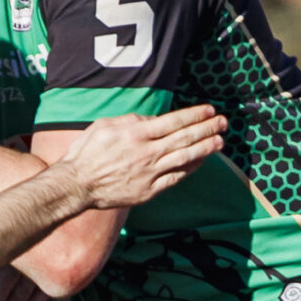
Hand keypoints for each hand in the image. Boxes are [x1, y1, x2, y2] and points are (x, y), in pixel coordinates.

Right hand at [57, 106, 226, 210]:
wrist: (76, 184)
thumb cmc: (87, 152)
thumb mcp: (105, 125)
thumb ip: (131, 120)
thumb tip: (152, 119)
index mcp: (136, 133)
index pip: (174, 121)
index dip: (195, 115)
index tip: (210, 110)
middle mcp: (147, 152)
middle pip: (185, 138)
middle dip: (207, 129)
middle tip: (224, 123)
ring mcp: (150, 173)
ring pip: (185, 158)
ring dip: (206, 149)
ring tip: (221, 141)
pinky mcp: (149, 190)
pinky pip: (176, 178)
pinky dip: (191, 169)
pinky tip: (201, 162)